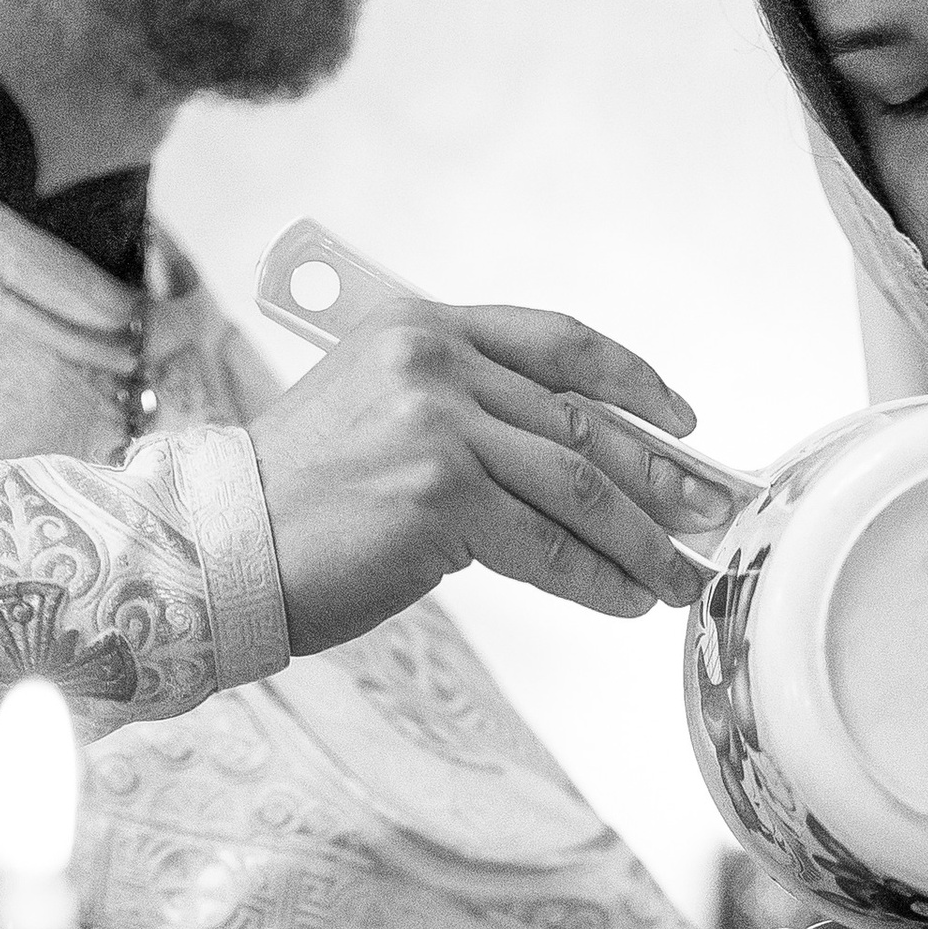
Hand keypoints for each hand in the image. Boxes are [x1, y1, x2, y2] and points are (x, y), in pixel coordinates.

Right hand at [247, 303, 732, 654]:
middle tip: (711, 514)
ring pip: (579, 485)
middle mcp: (434, 363)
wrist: (216, 545)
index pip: (556, 342)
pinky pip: (547, 545)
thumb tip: (581, 467)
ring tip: (678, 577)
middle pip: (584, 420)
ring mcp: (438, 427)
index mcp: (420, 328)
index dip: (634, 381)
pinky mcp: (439, 496)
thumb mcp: (378, 416)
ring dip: (643, 539)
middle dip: (661, 475)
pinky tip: (625, 601)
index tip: (683, 420)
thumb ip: (466, 416)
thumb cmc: (296, 500)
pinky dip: (598, 578)